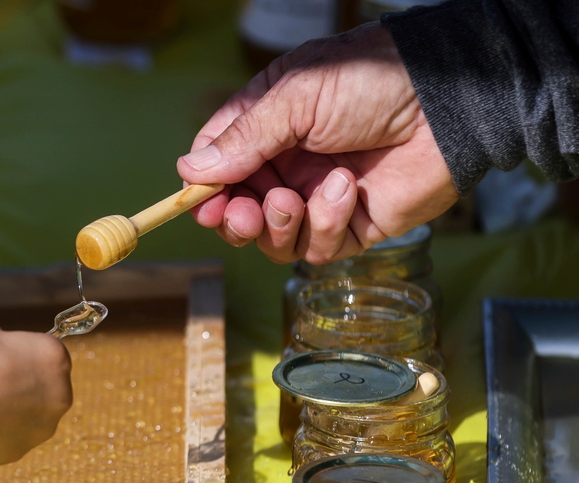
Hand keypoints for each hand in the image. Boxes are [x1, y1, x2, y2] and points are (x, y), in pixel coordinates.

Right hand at [0, 323, 72, 464]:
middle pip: (48, 387)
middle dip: (27, 384)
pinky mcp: (25, 450)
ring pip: (32, 415)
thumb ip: (5, 340)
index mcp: (56, 358)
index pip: (50, 354)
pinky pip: (13, 436)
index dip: (28, 355)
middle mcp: (62, 394)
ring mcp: (45, 426)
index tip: (7, 358)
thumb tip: (4, 350)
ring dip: (15, 409)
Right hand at [177, 23, 457, 263]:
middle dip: (235, 219)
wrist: (447, 102)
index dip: (204, 189)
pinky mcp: (350, 226)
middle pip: (238, 212)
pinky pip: (317, 247)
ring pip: (273, 240)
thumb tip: (189, 169)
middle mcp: (288, 166)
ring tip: (295, 199)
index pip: (218, 166)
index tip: (199, 202)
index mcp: (268, 127)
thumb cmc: (373, 80)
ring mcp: (317, 199)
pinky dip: (325, 224)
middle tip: (243, 212)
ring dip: (278, 225)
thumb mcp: (297, 97)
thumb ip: (244, 137)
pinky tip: (345, 190)